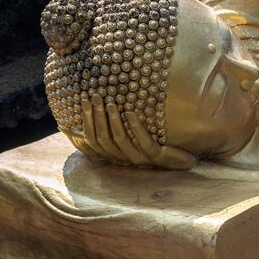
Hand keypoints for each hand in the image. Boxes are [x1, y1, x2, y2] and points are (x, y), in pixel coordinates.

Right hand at [77, 94, 194, 169]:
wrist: (183, 160)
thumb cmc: (154, 144)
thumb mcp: (132, 136)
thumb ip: (115, 127)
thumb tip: (99, 107)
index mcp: (115, 154)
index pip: (92, 143)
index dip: (81, 128)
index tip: (76, 108)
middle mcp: (124, 158)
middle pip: (102, 139)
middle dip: (94, 118)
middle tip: (91, 98)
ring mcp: (140, 158)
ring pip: (120, 140)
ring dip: (113, 120)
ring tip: (109, 103)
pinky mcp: (156, 156)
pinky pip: (143, 141)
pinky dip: (136, 126)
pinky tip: (130, 113)